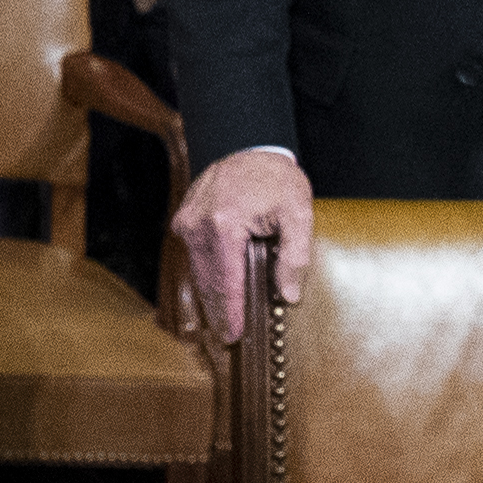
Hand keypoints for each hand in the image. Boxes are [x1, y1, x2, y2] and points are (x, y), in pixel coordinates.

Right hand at [170, 146, 310, 346]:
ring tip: (222, 319)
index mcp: (225, 226)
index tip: (234, 336)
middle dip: (219, 310)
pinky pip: (195, 256)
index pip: (228, 282)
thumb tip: (287, 294)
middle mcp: (199, 226)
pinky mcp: (184, 220)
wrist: (249, 145)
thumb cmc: (276, 178)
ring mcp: (187, 222)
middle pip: (209, 280)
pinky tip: (215, 289)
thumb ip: (295, 257)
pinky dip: (205, 274)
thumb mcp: (298, 214)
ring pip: (199, 270)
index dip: (232, 312)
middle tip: (228, 337)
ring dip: (211, 295)